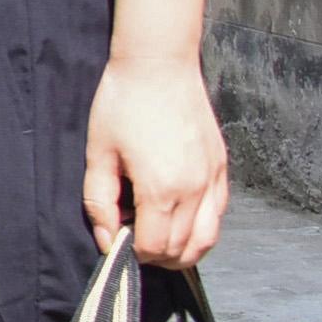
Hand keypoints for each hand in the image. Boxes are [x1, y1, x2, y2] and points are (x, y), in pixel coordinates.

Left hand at [86, 52, 229, 266]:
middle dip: (155, 256)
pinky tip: (177, 216)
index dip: (132, 252)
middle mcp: (195, 191)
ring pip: (208, 240)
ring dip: (182, 250)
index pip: (153, 247)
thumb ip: (99, 203)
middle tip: (132, 238)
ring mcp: (214, 180)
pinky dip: (200, 228)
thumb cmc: (123, 104)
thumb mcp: (99, 154)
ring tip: (155, 235)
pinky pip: (218, 215)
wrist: (159, 66)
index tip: (117, 239)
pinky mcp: (223, 169)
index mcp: (162, 190)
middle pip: (182, 251)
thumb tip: (106, 240)